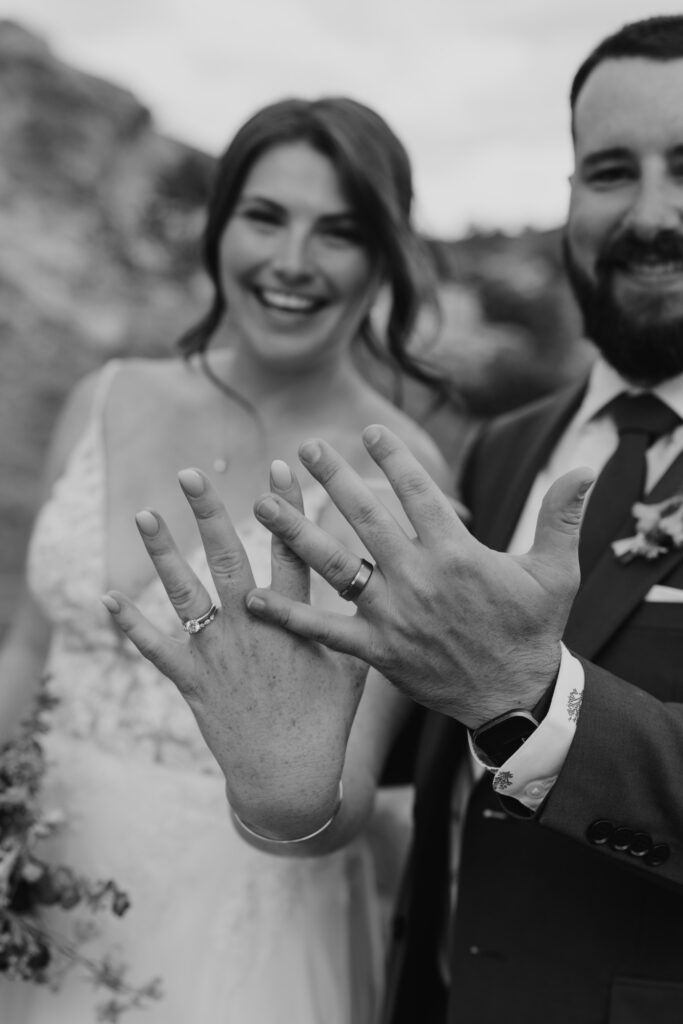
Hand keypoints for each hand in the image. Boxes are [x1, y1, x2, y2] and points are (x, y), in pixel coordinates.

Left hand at [102, 465, 366, 836]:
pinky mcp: (191, 679)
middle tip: (190, 474)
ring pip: (184, 590)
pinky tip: (108, 597)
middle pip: (227, 554)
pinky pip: (155, 647)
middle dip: (208, 510)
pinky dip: (131, 624)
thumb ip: (352, 626)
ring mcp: (217, 651)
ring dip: (163, 551)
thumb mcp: (353, 668)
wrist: (290, 777)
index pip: (292, 548)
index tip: (281, 465)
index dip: (288, 505)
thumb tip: (372, 591)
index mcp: (291, 618)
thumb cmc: (326, 722)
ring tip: (145, 514)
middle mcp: (250, 625)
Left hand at [247, 426, 593, 728]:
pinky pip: (325, 629)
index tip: (367, 430)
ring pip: (336, 564)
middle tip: (305, 448)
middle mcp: (417, 577)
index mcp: (456, 553)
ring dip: (297, 532)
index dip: (391, 458)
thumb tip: (588, 468)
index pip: (417, 493)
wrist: (513, 696)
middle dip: (333, 478)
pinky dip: (290, 615)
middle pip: (365, 517)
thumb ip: (563, 517)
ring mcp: (392, 614)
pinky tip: (254, 599)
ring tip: (264, 504)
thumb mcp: (556, 571)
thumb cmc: (533, 630)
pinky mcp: (376, 649)